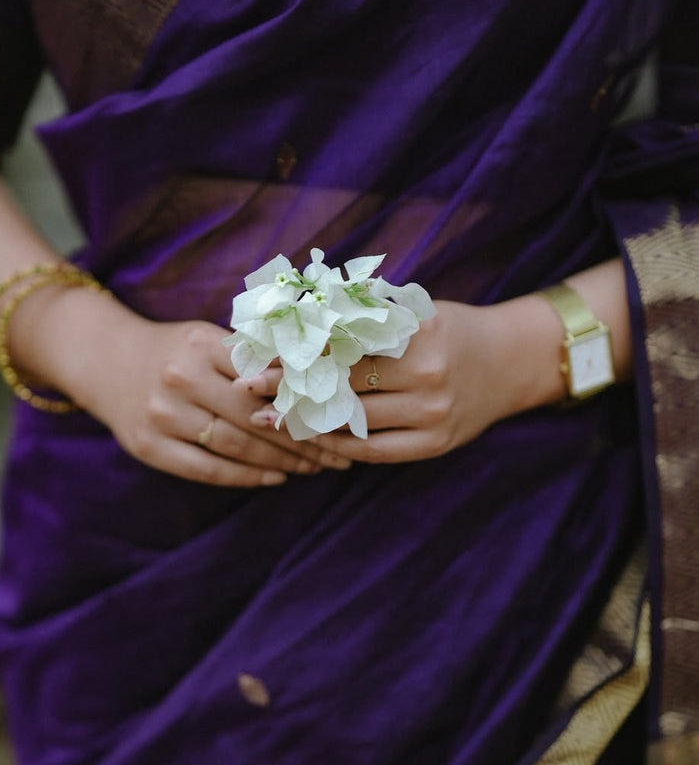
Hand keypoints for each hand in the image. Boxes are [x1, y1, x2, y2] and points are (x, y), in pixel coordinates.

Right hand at [30, 290, 349, 486]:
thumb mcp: (206, 337)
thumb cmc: (172, 350)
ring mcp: (162, 415)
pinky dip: (246, 476)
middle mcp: (180, 377)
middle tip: (339, 453)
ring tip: (314, 467)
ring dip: (282, 461)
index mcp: (201, 343)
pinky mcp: (148, 447)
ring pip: (235, 445)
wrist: (103, 359)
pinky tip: (274, 478)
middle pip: (255, 416)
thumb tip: (316, 378)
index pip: (264, 376)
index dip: (305, 400)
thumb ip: (250, 356)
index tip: (339, 416)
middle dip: (303, 439)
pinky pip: (207, 469)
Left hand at [248, 298, 565, 463]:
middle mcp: (428, 374)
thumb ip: (363, 319)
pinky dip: (341, 446)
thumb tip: (294, 323)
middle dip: (292, 390)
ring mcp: (434, 414)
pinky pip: (375, 452)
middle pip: (343, 386)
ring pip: (354, 423)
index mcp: (417, 333)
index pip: (343, 345)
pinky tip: (315, 439)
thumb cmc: (450, 330)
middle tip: (251, 393)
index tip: (258, 359)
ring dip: (308, 422)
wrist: (513, 361)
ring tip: (271, 419)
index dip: (296, 354)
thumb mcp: (412, 312)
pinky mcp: (436, 444)